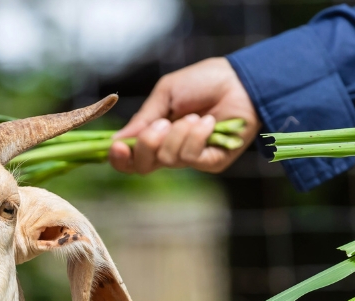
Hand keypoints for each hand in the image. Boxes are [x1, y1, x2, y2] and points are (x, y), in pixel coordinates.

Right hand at [108, 57, 259, 174]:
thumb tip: (116, 141)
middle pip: (143, 166)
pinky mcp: (211, 162)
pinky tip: (209, 122)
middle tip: (161, 123)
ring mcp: (191, 158)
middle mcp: (170, 150)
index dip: (120, 158)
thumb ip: (143, 118)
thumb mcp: (166, 94)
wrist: (239, 81)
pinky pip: (191, 157)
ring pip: (167, 159)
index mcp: (155, 135)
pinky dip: (196, 136)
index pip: (131, 158)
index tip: (118, 146)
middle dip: (147, 145)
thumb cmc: (203, 82)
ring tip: (194, 115)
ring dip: (178, 133)